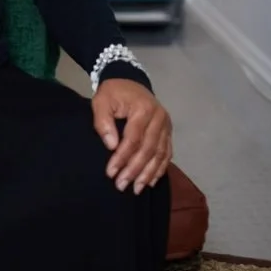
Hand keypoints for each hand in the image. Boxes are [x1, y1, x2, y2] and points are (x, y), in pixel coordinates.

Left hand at [91, 79, 172, 194]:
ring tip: (136, 189)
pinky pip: (167, 153)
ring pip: (159, 154)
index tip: (111, 172)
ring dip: (148, 174)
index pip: (133, 139)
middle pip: (148, 149)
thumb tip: (111, 146)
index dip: (122, 157)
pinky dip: (160, 168)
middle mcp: (160, 118)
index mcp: (143, 109)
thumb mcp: (101, 101)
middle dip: (135, 170)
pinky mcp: (168, 132)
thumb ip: (103, 122)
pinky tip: (151, 181)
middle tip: (122, 185)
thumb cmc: (113, 93)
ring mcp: (166, 125)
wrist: (130, 81)